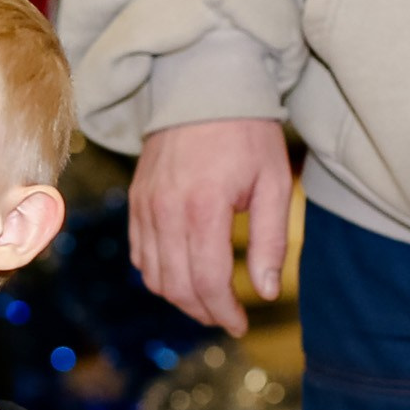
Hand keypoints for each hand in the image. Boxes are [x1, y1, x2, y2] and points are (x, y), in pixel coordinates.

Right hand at [130, 118, 292, 336]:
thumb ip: (270, 240)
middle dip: (204, 311)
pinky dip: (159, 275)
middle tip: (227, 318)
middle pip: (177, 286)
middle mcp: (166, 212)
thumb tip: (265, 292)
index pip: (208, 281)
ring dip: (180, 298)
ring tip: (208, 300)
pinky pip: (140, 255)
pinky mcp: (136, 202)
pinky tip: (183, 274)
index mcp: (204, 208)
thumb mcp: (273, 183)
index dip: (224, 312)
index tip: (241, 324)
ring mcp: (145, 207)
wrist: (202, 85)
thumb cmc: (247, 132)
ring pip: (154, 276)